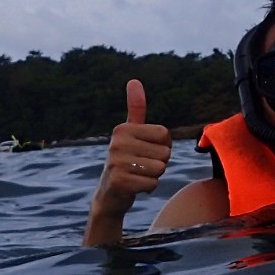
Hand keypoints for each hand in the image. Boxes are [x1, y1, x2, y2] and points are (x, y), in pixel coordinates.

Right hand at [90, 79, 171, 224]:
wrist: (110, 195)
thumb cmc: (127, 161)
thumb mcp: (131, 134)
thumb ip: (135, 109)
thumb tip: (134, 80)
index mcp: (122, 129)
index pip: (165, 134)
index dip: (163, 147)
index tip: (146, 152)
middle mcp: (117, 143)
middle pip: (165, 152)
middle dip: (158, 163)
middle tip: (140, 167)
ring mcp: (116, 162)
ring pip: (160, 169)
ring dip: (153, 176)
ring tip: (137, 176)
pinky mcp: (119, 181)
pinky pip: (153, 183)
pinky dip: (148, 188)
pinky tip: (134, 186)